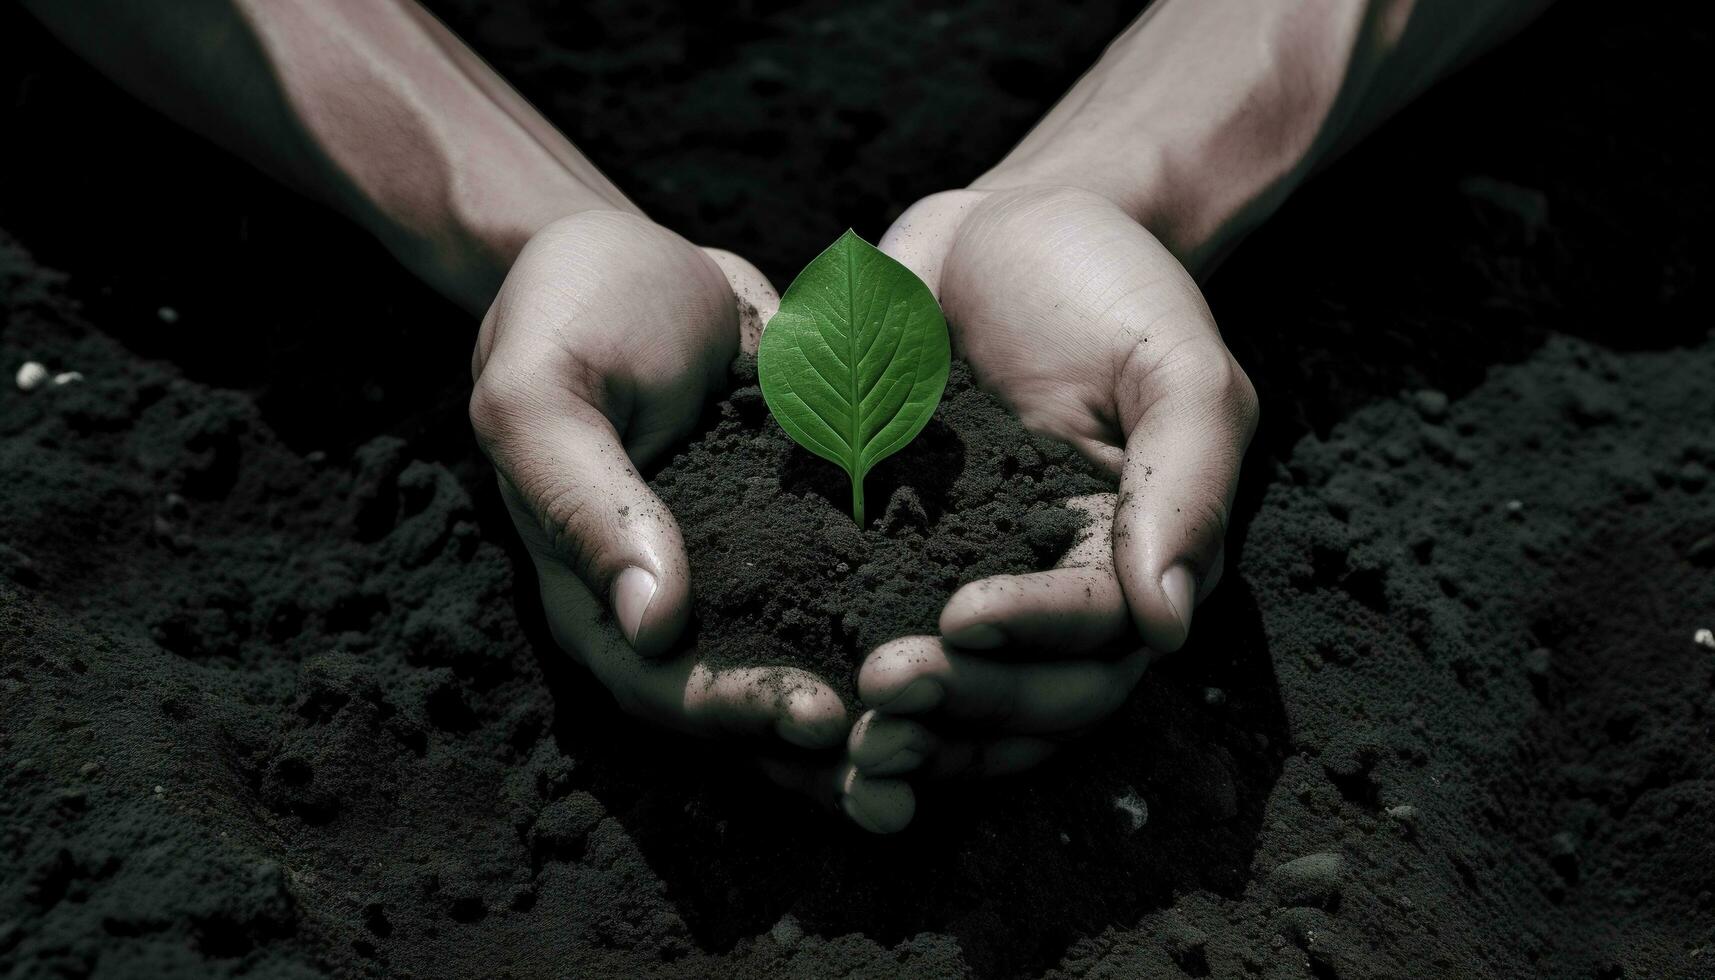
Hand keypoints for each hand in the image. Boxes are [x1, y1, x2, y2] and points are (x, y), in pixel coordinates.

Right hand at [470, 211, 908, 825]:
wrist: (622, 254)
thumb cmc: (566, 316)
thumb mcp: (546, 394)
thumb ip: (587, 505)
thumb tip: (653, 626)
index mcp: (595, 595)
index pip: (664, 686)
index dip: (738, 714)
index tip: (820, 719)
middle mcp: (674, 605)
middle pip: (748, 706)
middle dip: (828, 746)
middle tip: (908, 770)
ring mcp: (742, 573)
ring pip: (812, 663)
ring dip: (877, 713)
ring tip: (957, 740)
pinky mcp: (800, 531)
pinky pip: (855, 586)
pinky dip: (906, 620)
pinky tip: (978, 637)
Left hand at [848, 186, 1257, 799]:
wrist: (1003, 231)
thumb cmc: (1107, 289)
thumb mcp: (1174, 366)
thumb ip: (1185, 485)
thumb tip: (1166, 627)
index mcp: (1129, 564)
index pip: (1094, 638)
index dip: (1031, 642)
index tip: (962, 620)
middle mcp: (1054, 600)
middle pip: (1027, 699)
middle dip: (960, 701)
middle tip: (882, 685)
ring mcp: (970, 589)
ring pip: (959, 703)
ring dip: (907, 730)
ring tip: (841, 736)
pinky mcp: (893, 571)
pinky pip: (875, 647)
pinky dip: (845, 692)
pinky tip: (798, 711)